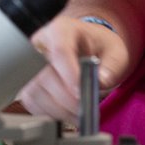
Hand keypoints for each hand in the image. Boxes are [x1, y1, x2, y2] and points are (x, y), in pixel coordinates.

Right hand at [17, 15, 131, 123]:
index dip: (70, 74)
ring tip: (79, 114)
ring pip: (36, 92)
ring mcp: (31, 64)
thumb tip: (101, 81)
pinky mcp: (28, 82)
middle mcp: (41, 44)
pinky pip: (33, 103)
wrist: (89, 47)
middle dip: (67, 98)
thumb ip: (112, 66)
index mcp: (62, 30)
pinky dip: (51, 113)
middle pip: (45, 76)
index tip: (82, 92)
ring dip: (59, 109)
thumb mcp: (115, 51)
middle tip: (85, 108)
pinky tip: (67, 113)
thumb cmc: (100, 46)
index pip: (60, 51)